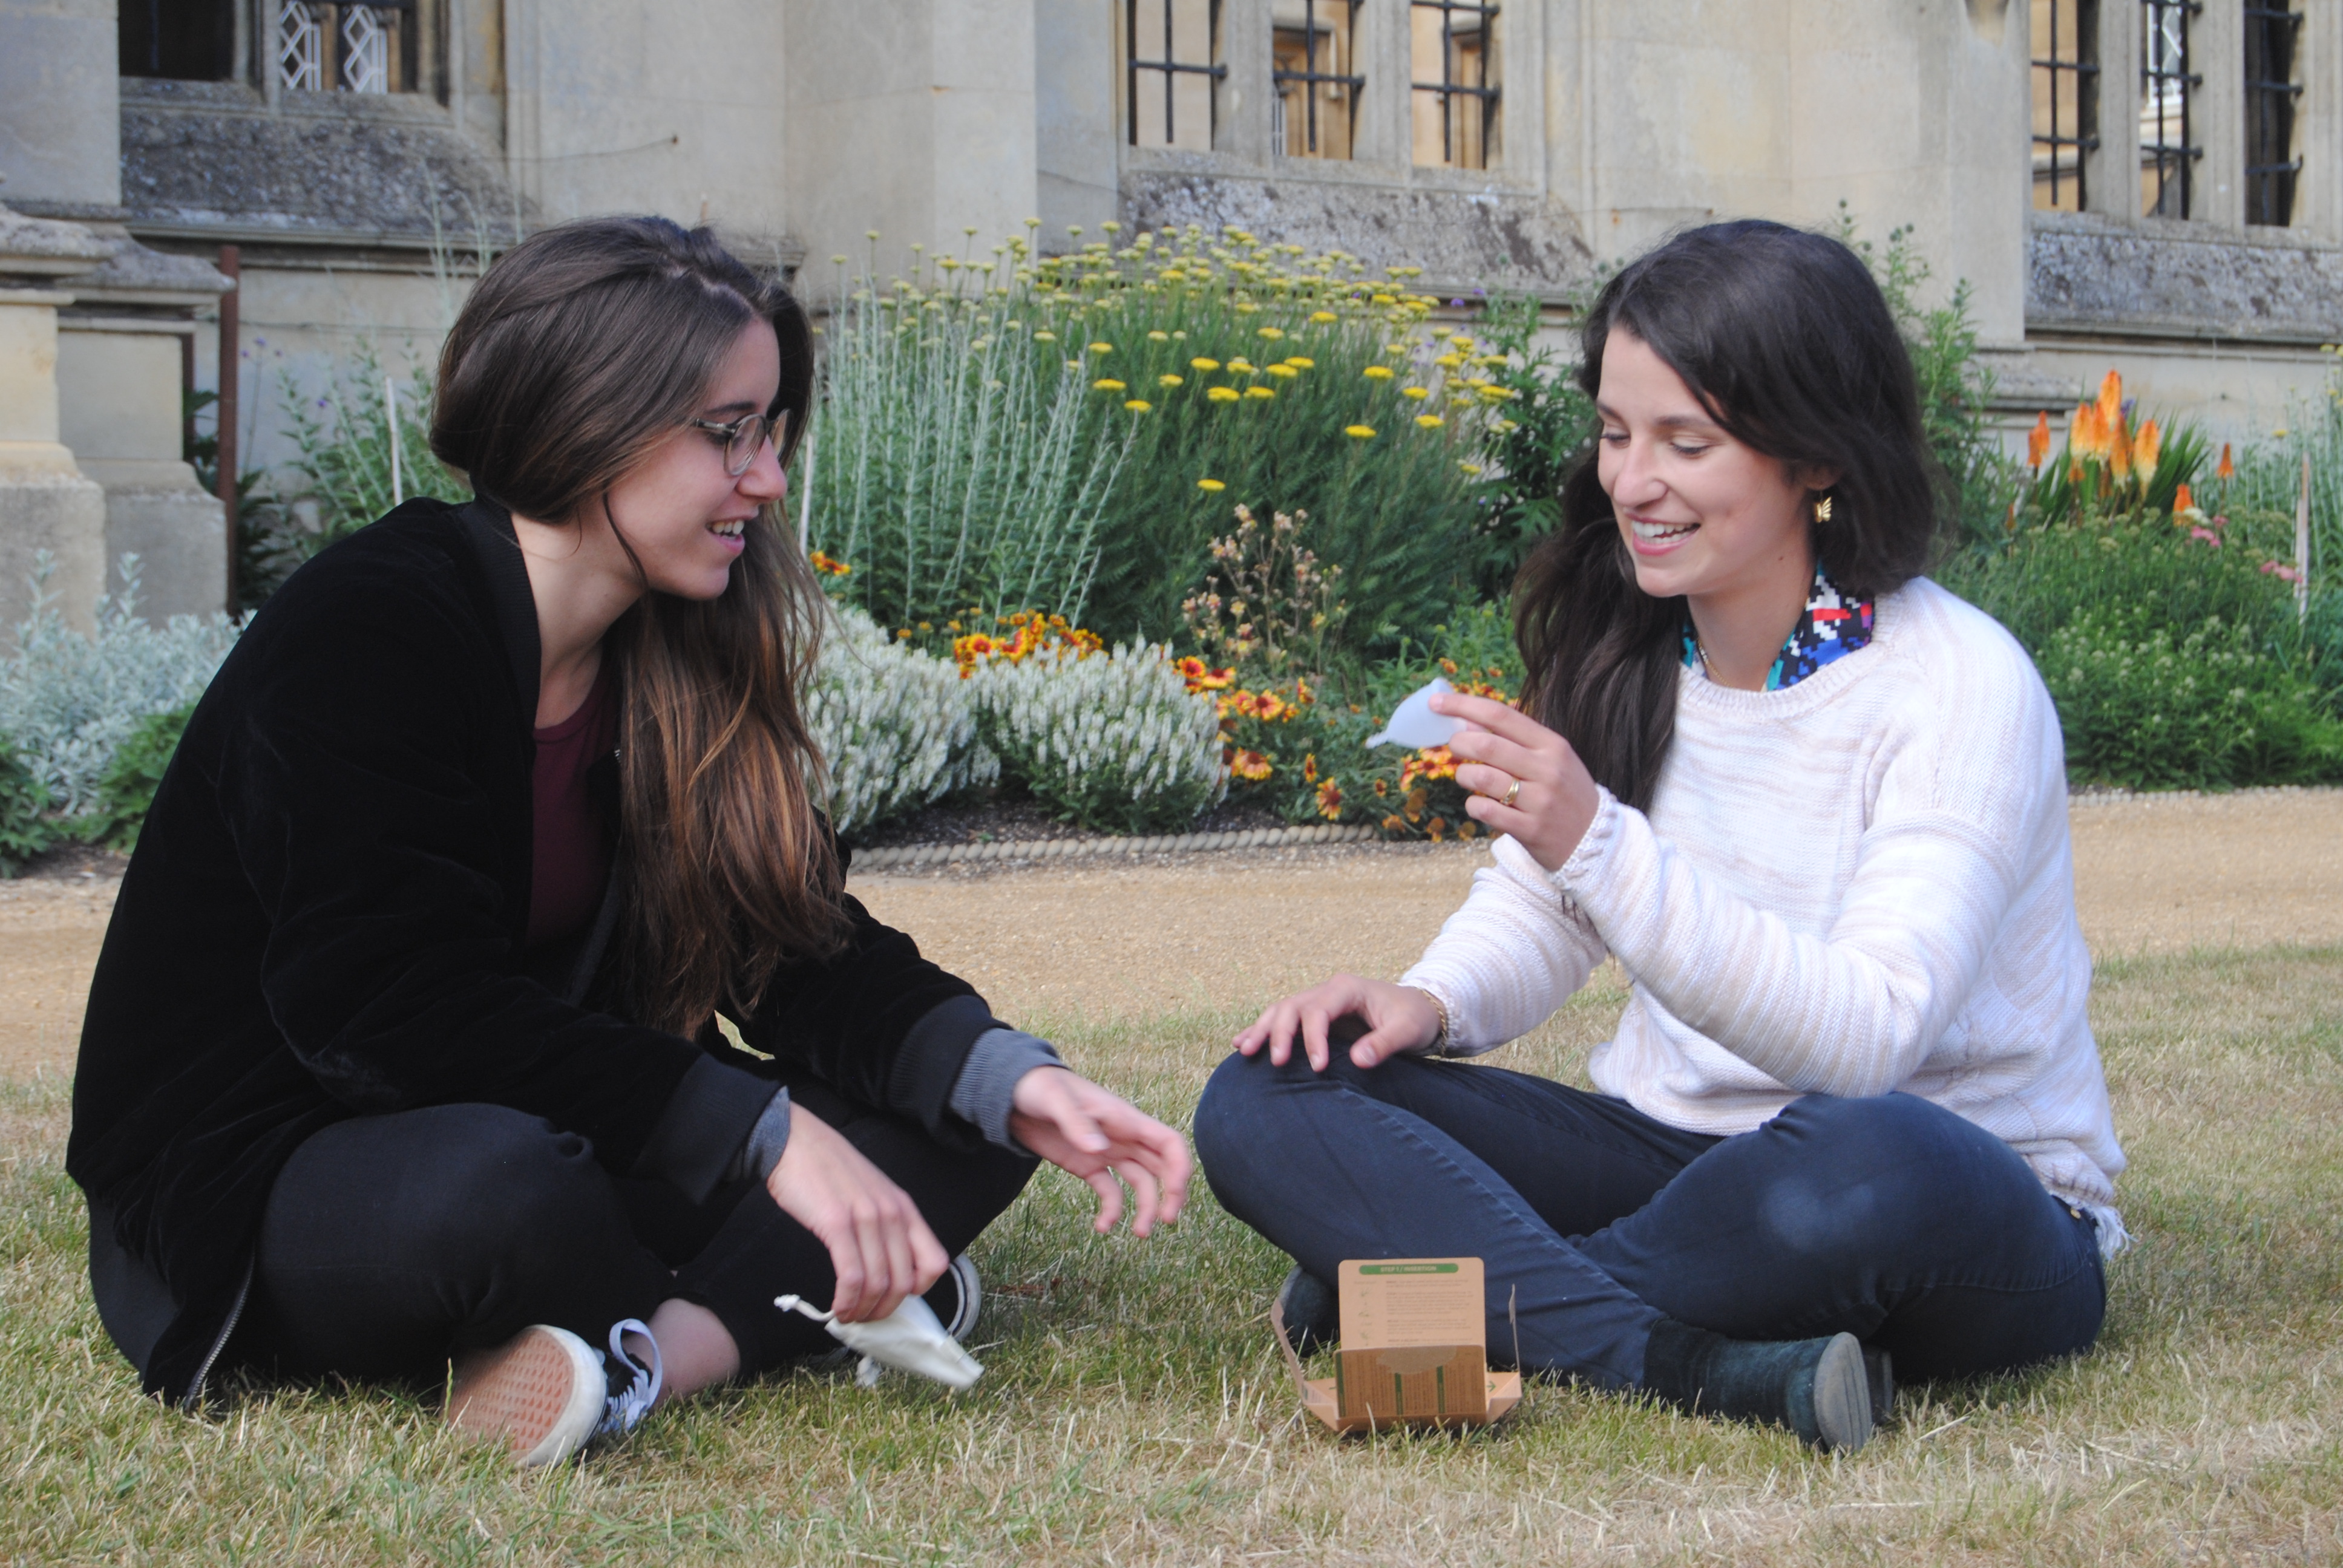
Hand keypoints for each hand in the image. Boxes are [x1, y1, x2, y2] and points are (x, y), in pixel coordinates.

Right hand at [765, 1103, 947, 1322]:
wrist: (796, 1142)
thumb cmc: (831, 1171)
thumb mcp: (874, 1193)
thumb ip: (887, 1225)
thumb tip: (889, 1268)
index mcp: (905, 1208)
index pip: (935, 1262)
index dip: (919, 1290)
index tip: (895, 1298)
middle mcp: (892, 1214)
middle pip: (904, 1282)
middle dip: (886, 1310)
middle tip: (866, 1318)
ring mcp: (866, 1218)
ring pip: (878, 1284)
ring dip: (864, 1311)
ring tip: (848, 1316)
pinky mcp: (836, 1223)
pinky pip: (852, 1276)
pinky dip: (847, 1300)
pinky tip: (838, 1307)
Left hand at [1008, 1067, 1191, 1237]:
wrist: (1012, 1093)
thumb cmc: (1038, 1086)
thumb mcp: (1055, 1100)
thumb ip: (1076, 1122)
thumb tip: (1099, 1149)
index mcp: (1124, 1119)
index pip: (1168, 1142)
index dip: (1180, 1167)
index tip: (1176, 1194)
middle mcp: (1123, 1137)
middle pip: (1162, 1167)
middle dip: (1170, 1194)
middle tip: (1165, 1222)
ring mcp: (1106, 1152)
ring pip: (1140, 1183)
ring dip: (1145, 1208)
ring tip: (1139, 1234)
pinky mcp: (1087, 1165)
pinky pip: (1110, 1191)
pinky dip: (1112, 1210)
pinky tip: (1102, 1227)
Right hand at [1232, 972, 1439, 1071]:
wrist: (1420, 1009)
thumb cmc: (1415, 1018)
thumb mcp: (1408, 1030)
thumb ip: (1385, 1044)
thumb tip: (1358, 1060)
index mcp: (1347, 989)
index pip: (1318, 1010)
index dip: (1313, 1038)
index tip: (1318, 1067)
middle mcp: (1328, 991)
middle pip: (1292, 1007)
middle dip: (1279, 1033)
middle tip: (1276, 1062)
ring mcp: (1319, 1001)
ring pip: (1282, 1010)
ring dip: (1263, 1030)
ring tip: (1244, 1050)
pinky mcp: (1316, 1015)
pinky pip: (1284, 1018)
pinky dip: (1263, 1029)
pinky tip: (1242, 1043)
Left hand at [1430, 690, 1601, 871]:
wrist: (1597, 840)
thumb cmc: (1565, 793)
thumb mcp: (1549, 758)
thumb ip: (1512, 740)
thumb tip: (1466, 721)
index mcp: (1552, 745)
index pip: (1501, 715)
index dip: (1464, 705)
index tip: (1437, 703)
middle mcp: (1547, 769)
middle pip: (1487, 746)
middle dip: (1458, 743)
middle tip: (1453, 746)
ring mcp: (1539, 801)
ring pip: (1482, 778)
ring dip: (1463, 775)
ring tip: (1466, 777)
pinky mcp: (1530, 830)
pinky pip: (1485, 811)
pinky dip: (1473, 805)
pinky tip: (1479, 805)